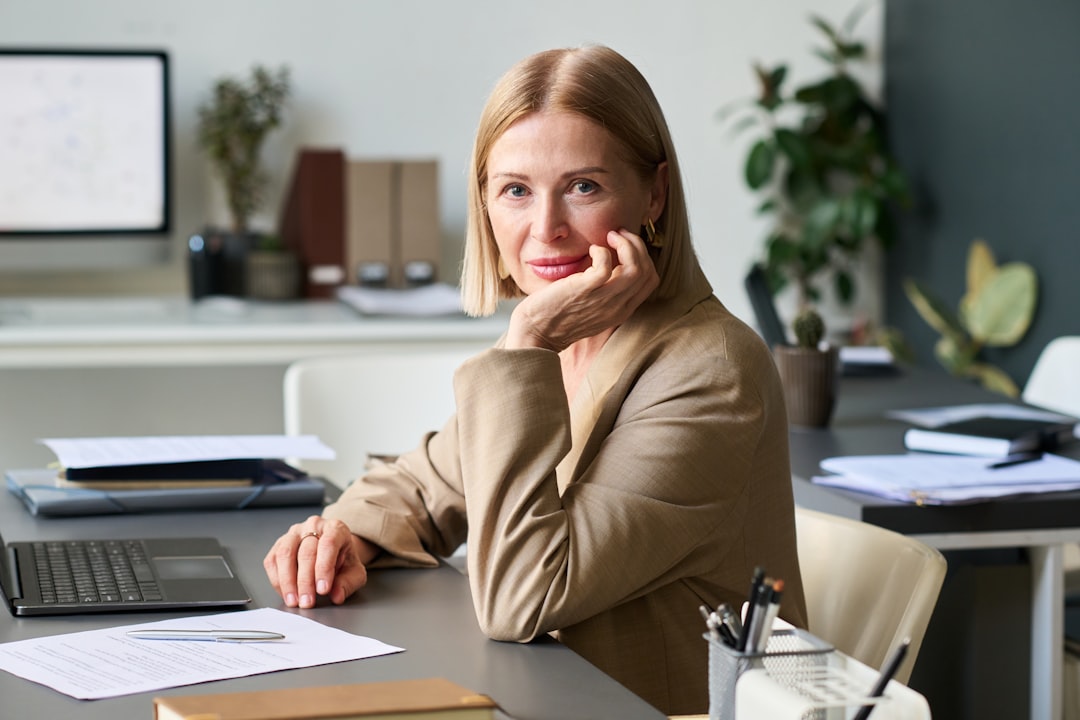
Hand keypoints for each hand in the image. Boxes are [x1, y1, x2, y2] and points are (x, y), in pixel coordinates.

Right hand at [263, 516, 377, 607]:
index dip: (324, 568)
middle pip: (306, 552)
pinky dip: (277, 580)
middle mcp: (313, 526)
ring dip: (287, 581)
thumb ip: (348, 583)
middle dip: (305, 581)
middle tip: (308, 602)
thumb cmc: (344, 560)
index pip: (328, 544)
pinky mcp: (279, 544)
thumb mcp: (355, 572)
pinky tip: (286, 593)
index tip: (323, 590)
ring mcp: (294, 533)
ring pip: (285, 554)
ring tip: (294, 601)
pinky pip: (272, 561)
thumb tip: (337, 595)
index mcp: (335, 528)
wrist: (334, 550)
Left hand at [506, 229, 658, 351]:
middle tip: (619, 235)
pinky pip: (606, 264)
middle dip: (637, 246)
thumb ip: (606, 291)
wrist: (536, 332)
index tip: (626, 245)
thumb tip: (611, 262)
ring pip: (635, 268)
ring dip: (626, 245)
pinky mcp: (585, 290)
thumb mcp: (592, 306)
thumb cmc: (558, 315)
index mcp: (621, 310)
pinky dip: (601, 251)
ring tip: (610, 237)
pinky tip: (590, 249)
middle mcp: (617, 307)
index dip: (643, 257)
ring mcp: (603, 300)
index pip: (650, 280)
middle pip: (646, 271)